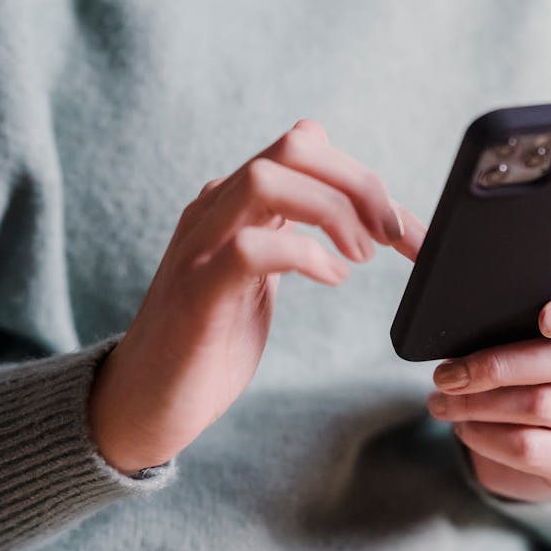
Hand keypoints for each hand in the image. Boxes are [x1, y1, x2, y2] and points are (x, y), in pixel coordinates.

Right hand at [89, 120, 426, 474]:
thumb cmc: (207, 344)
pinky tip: (331, 278)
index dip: (365, 179)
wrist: (145, 402)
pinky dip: (304, 255)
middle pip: (294, 147)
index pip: (305, 148)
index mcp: (233, 204)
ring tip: (360, 258)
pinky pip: (251, 247)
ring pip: (268, 179)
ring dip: (333, 212)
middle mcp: (214, 211)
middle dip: (359, 184)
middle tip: (393, 237)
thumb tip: (343, 197)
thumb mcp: (258, 277)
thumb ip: (288, 232)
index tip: (406, 230)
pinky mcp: (197, 293)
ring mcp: (201, 248)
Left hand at [426, 281, 550, 501]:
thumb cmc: (513, 373)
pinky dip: (484, 435)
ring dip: (476, 403)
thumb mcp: (503, 332)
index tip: (548, 316)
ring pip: (539, 405)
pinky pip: (529, 446)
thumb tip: (410, 241)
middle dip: (494, 365)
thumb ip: (477, 294)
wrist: (532, 447)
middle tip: (445, 374)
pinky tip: (464, 427)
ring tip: (440, 399)